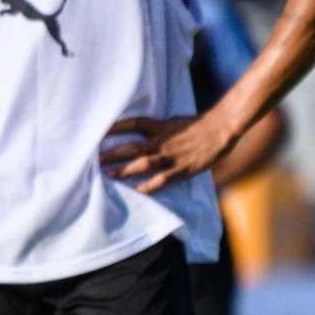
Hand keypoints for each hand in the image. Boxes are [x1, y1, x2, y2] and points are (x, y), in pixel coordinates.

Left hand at [100, 114, 235, 193]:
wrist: (222, 129)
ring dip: (124, 170)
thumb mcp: (172, 121)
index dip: (113, 127)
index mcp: (159, 127)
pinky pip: (161, 180)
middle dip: (110, 154)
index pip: (131, 124)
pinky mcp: (181, 169)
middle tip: (93, 161)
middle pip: (130, 147)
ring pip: (142, 164)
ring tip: (108, 176)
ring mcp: (170, 156)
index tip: (97, 132)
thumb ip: (155, 128)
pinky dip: (148, 187)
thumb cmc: (197, 125)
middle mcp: (161, 141)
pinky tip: (135, 192)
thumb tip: (139, 131)